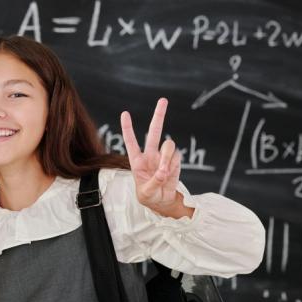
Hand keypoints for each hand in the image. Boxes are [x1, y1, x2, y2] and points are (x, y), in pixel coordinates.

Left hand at [120, 98, 188, 217]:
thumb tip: (164, 171)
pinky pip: (177, 157)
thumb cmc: (149, 196)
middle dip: (159, 115)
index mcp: (137, 160)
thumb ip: (154, 181)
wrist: (162, 202)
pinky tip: (169, 175)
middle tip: (163, 100)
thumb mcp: (146, 192)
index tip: (125, 113)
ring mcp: (163, 156)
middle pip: (154, 131)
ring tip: (163, 172)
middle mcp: (150, 154)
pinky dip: (174, 166)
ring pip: (169, 145)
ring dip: (167, 157)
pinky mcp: (175, 161)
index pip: (131, 141)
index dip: (128, 127)